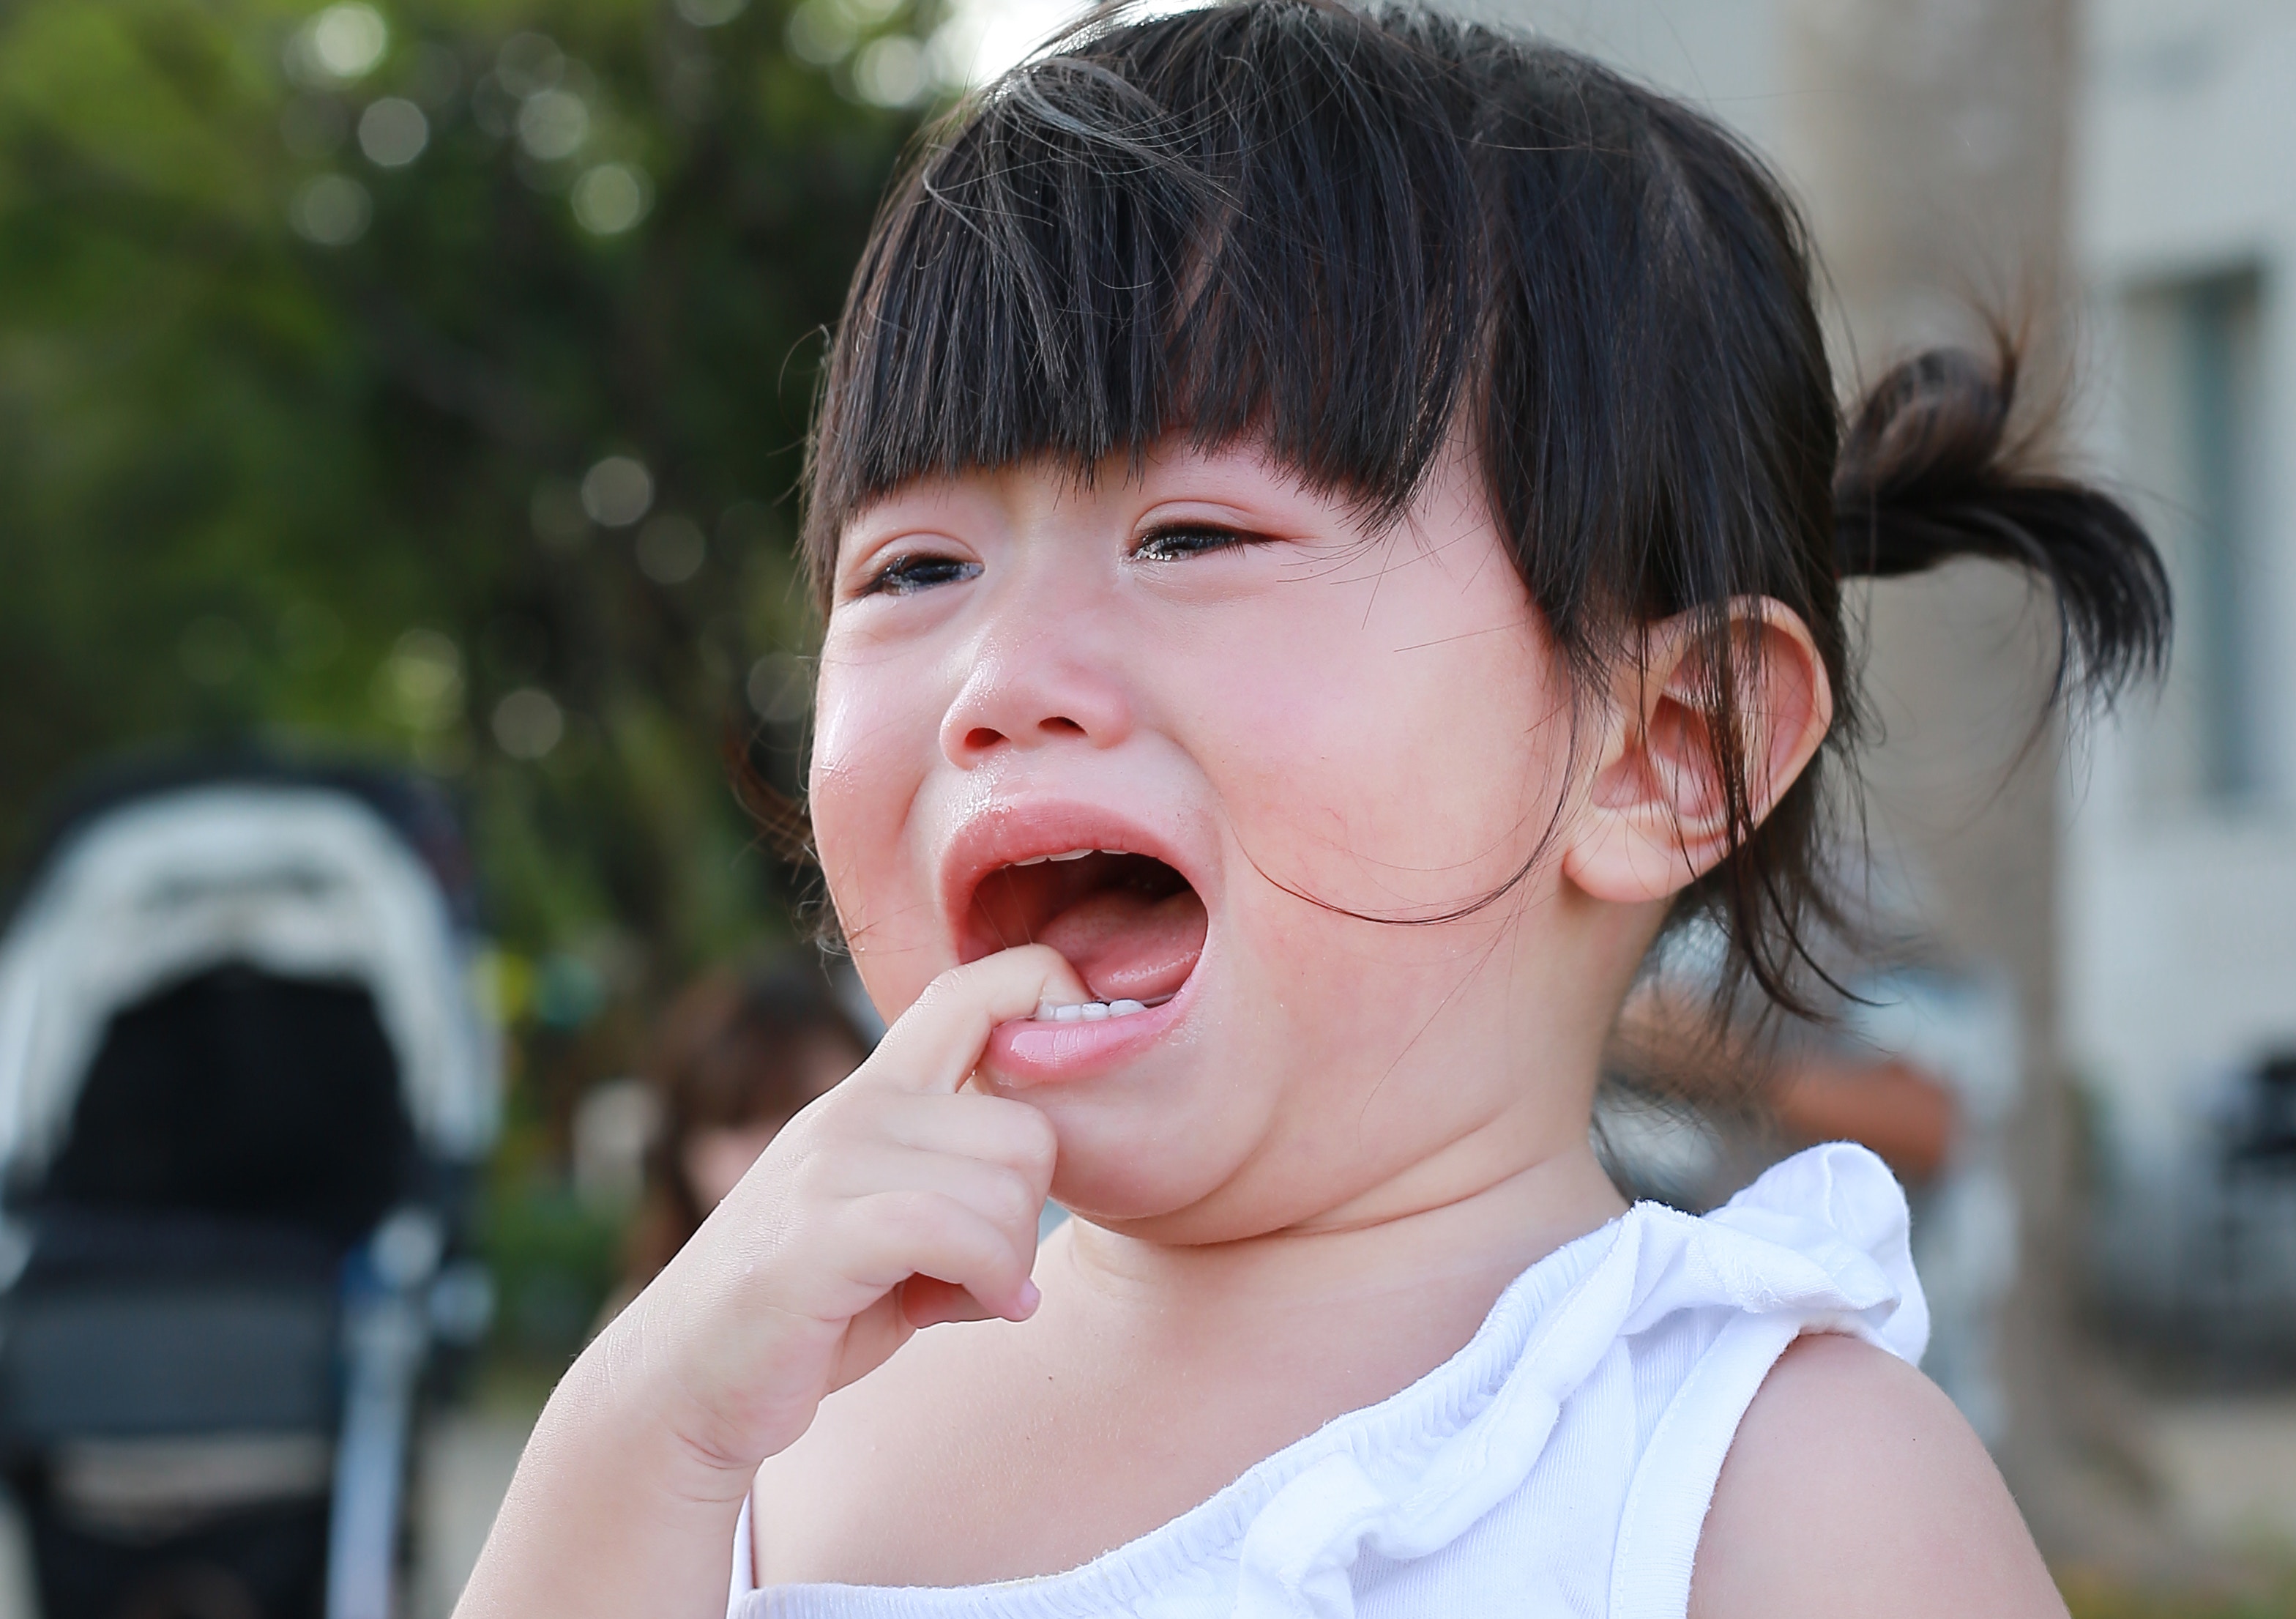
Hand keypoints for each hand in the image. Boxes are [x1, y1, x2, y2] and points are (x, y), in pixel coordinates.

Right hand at [610, 945, 1081, 1483]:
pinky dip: (988, 1282)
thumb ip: (959, 1179)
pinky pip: (960, 1233)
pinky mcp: (820, 1234)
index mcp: (873, 1093)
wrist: (683, 1385)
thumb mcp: (893, 1220)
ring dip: (1005, 1265)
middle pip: (1027, 1126)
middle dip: (1029, 1217)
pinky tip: (964, 1312)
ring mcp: (830, 1165)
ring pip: (1005, 1188)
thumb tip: (1045, 1168)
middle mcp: (852, 1109)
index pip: (974, 990)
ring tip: (951, 1296)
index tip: (1076, 1070)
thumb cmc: (812, 1309)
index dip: (1051, 995)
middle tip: (979, 1270)